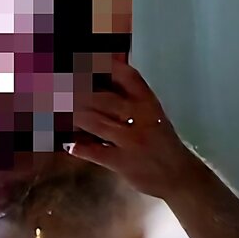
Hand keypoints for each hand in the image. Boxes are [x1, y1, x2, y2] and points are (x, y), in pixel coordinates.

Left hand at [69, 59, 198, 198]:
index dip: (104, 66)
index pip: (127, 76)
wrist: (179, 176)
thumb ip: (132, 102)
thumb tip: (105, 86)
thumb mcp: (153, 117)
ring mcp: (130, 140)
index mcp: (148, 103)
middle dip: (78, 93)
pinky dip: (79, 147)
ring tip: (59, 111)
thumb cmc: (163, 145)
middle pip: (103, 98)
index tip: (86, 61)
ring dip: (74, 117)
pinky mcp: (122, 161)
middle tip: (59, 89)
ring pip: (95, 122)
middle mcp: (139, 117)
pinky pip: (95, 152)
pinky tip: (68, 144)